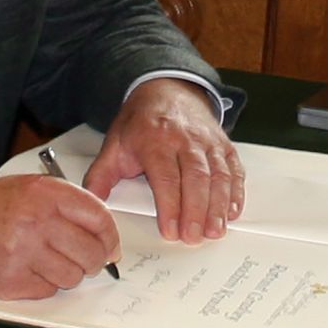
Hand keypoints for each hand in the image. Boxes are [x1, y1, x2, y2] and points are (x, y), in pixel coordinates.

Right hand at [0, 174, 119, 297]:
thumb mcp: (27, 189)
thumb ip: (65, 205)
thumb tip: (103, 232)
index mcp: (45, 193)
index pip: (99, 218)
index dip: (110, 236)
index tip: (110, 246)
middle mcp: (37, 220)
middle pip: (91, 251)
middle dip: (94, 261)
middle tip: (85, 261)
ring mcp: (24, 252)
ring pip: (73, 275)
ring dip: (66, 274)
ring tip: (46, 262)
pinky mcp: (13, 280)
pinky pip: (49, 289)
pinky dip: (44, 284)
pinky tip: (27, 270)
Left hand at [85, 77, 241, 244]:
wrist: (166, 89)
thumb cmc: (141, 122)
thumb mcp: (114, 143)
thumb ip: (101, 175)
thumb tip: (91, 202)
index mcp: (155, 139)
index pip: (165, 176)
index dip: (170, 206)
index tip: (170, 230)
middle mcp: (185, 139)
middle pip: (195, 178)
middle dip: (196, 211)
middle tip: (194, 237)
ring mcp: (207, 141)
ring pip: (218, 175)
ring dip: (218, 206)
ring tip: (214, 231)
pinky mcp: (223, 144)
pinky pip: (234, 168)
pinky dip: (235, 191)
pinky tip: (232, 212)